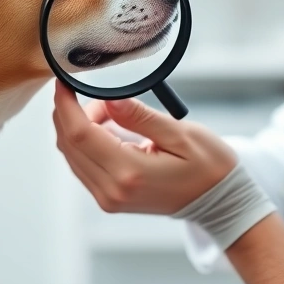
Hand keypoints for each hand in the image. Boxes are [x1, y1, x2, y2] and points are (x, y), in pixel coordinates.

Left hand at [52, 81, 236, 214]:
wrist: (219, 202)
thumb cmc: (208, 167)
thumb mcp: (180, 134)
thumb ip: (139, 116)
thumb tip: (108, 99)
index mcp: (129, 173)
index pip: (80, 134)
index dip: (66, 104)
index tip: (63, 82)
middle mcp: (112, 190)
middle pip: (69, 145)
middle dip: (69, 112)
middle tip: (90, 91)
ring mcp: (108, 198)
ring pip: (72, 155)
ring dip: (77, 126)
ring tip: (107, 110)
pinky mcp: (109, 199)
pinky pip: (82, 165)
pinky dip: (85, 142)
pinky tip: (106, 127)